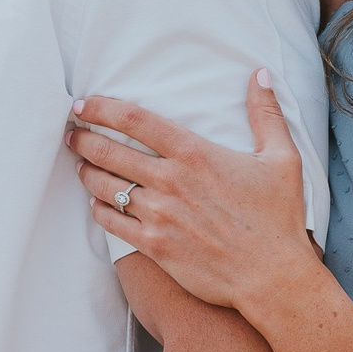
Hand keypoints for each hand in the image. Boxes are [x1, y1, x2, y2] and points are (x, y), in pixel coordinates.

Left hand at [68, 75, 317, 326]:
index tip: (84, 105)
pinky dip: (100, 211)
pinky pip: (113, 223)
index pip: (134, 120)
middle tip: (71, 134)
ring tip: (80, 165)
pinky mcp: (154, 246)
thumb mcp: (282, 159)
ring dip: (87, 172)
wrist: (272, 277)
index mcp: (194, 154)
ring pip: (106, 186)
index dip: (102, 108)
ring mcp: (159, 215)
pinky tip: (96, 204)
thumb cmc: (278, 218)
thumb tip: (260, 74)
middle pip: (110, 151)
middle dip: (83, 139)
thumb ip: (265, 113)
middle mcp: (170, 181)